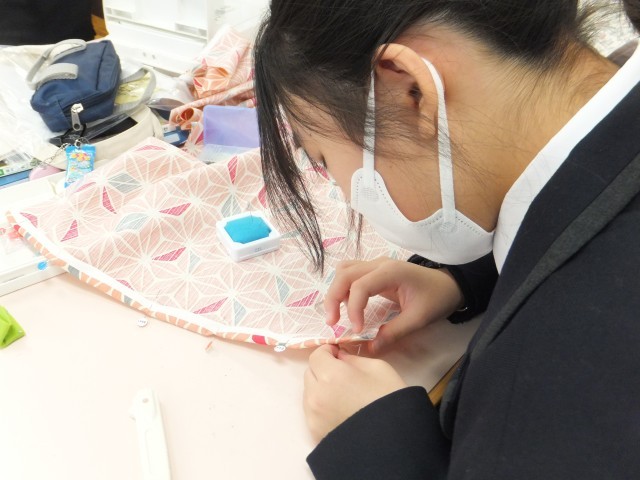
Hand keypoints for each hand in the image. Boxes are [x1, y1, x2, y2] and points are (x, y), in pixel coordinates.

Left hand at [304, 344, 406, 441]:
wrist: (394, 441)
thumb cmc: (390, 400)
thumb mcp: (378, 368)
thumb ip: (353, 359)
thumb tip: (340, 358)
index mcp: (330, 375)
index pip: (316, 356)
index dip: (328, 352)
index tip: (338, 355)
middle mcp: (316, 395)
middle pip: (310, 373)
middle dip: (323, 369)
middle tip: (342, 375)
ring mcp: (313, 416)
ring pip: (309, 393)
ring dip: (320, 388)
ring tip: (342, 396)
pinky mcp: (315, 432)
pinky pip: (312, 412)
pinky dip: (321, 407)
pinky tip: (340, 412)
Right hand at [324, 258, 463, 352]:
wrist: (449, 285)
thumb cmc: (437, 298)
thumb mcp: (419, 318)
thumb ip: (394, 332)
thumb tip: (370, 348)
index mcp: (391, 272)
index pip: (360, 286)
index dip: (353, 309)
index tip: (357, 330)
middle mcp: (379, 264)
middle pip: (345, 274)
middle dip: (333, 298)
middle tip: (332, 323)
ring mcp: (376, 265)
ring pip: (344, 271)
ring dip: (336, 291)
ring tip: (336, 314)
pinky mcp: (374, 271)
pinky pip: (351, 273)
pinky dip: (343, 288)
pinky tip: (346, 305)